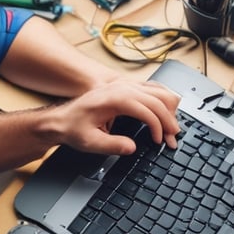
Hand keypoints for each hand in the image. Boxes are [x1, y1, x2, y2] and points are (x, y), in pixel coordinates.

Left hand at [46, 80, 180, 154]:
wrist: (61, 119)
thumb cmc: (73, 128)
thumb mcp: (90, 142)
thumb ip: (112, 145)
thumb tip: (132, 147)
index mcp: (114, 98)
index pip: (148, 109)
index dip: (158, 127)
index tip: (159, 142)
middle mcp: (122, 88)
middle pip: (158, 99)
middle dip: (169, 121)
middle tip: (172, 140)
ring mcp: (125, 85)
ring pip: (159, 91)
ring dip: (169, 110)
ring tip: (170, 130)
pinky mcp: (126, 88)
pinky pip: (153, 89)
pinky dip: (163, 102)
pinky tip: (166, 115)